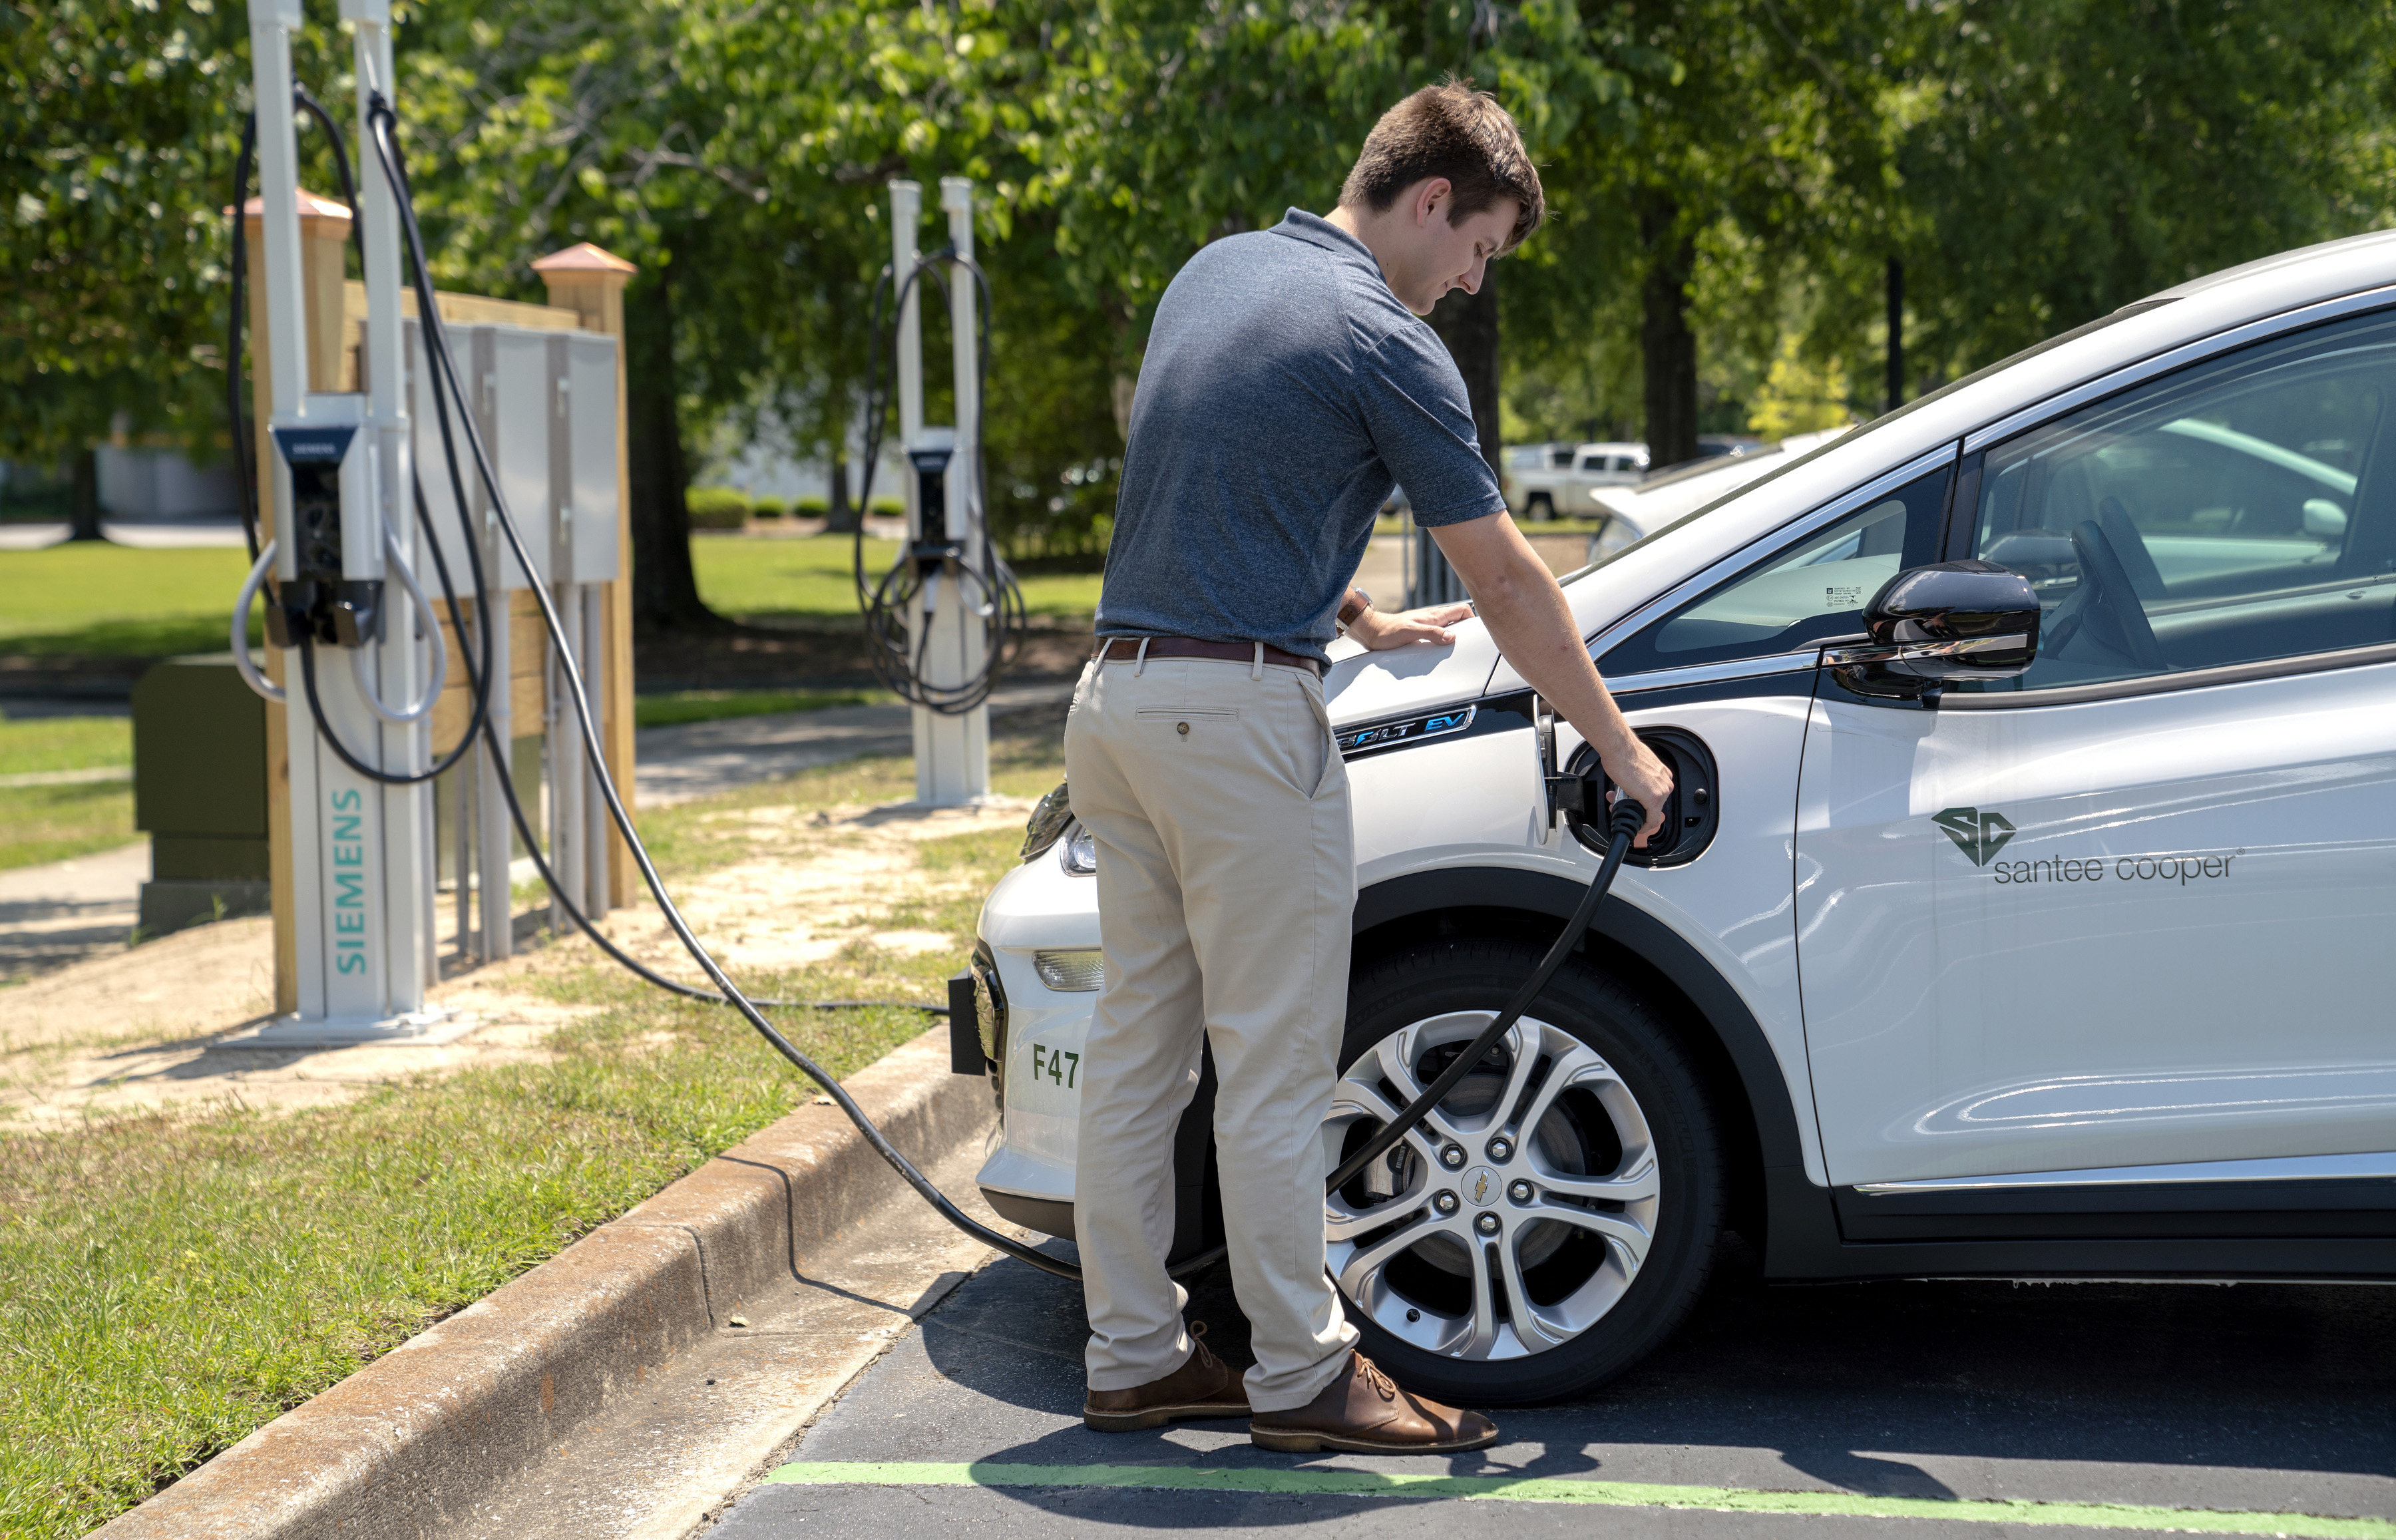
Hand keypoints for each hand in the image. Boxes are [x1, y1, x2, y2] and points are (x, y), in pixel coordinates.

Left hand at [1350, 601, 1472, 650]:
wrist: (1372, 632)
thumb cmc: (1388, 631)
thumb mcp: (1411, 632)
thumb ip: (1432, 633)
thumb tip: (1452, 637)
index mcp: (1434, 616)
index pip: (1462, 610)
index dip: (1473, 618)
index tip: (1479, 630)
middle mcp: (1433, 619)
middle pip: (1458, 619)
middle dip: (1468, 627)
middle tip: (1474, 640)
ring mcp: (1427, 625)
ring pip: (1449, 627)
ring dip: (1456, 635)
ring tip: (1460, 647)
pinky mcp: (1420, 633)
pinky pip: (1438, 635)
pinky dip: (1444, 641)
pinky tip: (1442, 650)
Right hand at [1591, 731, 1672, 847]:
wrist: (1620, 749)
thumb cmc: (1625, 753)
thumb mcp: (1638, 766)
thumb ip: (1640, 776)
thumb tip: (1632, 782)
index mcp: (1663, 774)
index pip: (1657, 795)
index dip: (1643, 803)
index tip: (1634, 804)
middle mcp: (1665, 783)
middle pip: (1654, 805)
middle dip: (1637, 808)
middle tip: (1622, 806)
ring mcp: (1661, 791)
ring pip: (1652, 812)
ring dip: (1637, 814)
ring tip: (1621, 808)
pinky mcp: (1654, 799)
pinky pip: (1652, 819)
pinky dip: (1645, 825)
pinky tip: (1638, 826)